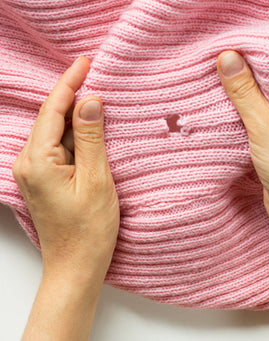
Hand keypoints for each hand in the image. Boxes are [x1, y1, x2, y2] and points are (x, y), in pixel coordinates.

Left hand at [12, 56, 118, 286]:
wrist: (77, 266)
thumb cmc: (88, 230)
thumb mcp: (96, 179)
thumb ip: (92, 138)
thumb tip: (90, 101)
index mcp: (37, 161)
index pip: (52, 110)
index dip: (69, 83)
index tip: (85, 62)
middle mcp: (28, 163)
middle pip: (50, 118)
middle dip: (71, 94)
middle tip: (94, 73)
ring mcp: (35, 172)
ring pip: (56, 132)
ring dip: (75, 115)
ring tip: (98, 97)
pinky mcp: (45, 179)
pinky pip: (59, 147)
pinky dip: (75, 135)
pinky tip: (91, 129)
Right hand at [217, 52, 268, 340]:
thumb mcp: (264, 127)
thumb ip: (245, 91)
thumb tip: (228, 56)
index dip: (250, 53)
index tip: (222, 48)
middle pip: (267, 79)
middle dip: (241, 75)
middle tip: (210, 66)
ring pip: (260, 100)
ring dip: (239, 97)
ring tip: (210, 86)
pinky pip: (258, 118)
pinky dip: (241, 115)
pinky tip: (221, 111)